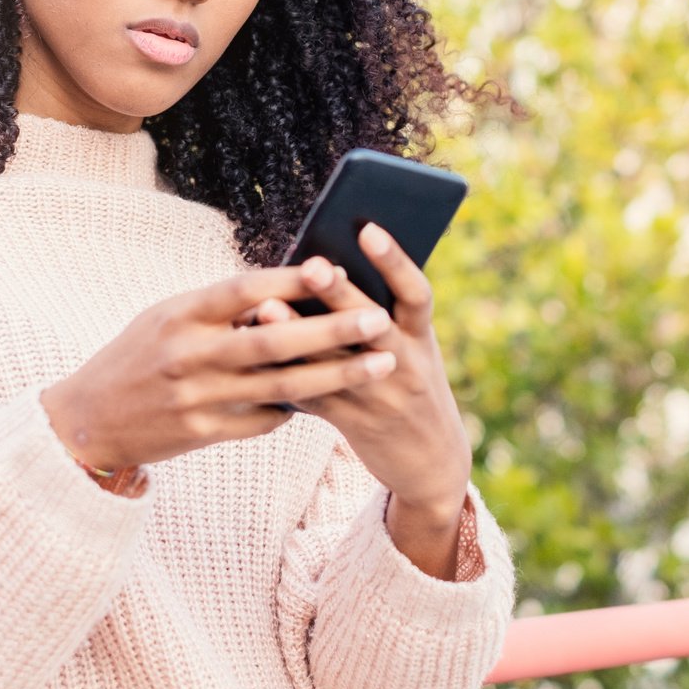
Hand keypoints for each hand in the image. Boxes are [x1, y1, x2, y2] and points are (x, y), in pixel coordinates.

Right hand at [40, 267, 398, 470]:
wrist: (88, 421)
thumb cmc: (137, 356)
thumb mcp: (166, 318)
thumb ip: (219, 308)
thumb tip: (285, 292)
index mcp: (180, 314)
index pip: (243, 290)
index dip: (289, 279)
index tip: (333, 268)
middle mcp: (188, 354)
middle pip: (273, 341)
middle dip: (331, 330)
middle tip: (378, 319)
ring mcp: (197, 397)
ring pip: (281, 386)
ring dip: (336, 374)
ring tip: (382, 362)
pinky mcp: (203, 433)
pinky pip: (263, 419)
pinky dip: (297, 408)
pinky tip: (331, 399)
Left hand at [251, 226, 473, 573]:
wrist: (433, 461)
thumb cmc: (410, 384)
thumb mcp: (412, 347)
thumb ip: (381, 314)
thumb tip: (324, 266)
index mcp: (421, 337)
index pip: (416, 294)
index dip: (394, 261)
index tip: (367, 228)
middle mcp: (405, 363)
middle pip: (371, 323)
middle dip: (339, 294)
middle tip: (312, 265)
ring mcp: (380, 396)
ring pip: (335, 363)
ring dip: (298, 335)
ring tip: (265, 308)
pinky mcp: (354, 423)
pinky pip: (314, 397)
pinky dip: (285, 374)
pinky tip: (255, 353)